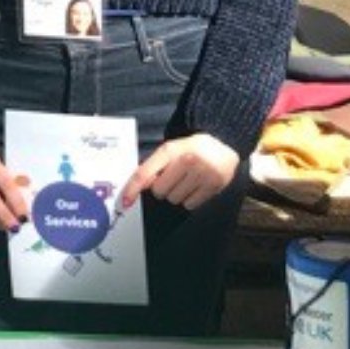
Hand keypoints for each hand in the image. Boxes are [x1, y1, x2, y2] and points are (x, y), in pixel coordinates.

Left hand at [120, 133, 239, 210]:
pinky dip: (190, 199)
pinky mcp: (213, 185)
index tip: (125, 201)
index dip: (133, 189)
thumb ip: (154, 166)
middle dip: (164, 187)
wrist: (224, 143)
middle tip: (174, 177)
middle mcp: (186, 160)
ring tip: (187, 180)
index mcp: (171, 150)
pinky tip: (197, 186)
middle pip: (159, 191)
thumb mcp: (172, 150)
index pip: (146, 173)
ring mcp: (201, 173)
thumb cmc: (193, 149)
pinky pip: (190, 204)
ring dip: (178, 194)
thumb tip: (137, 187)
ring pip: (174, 199)